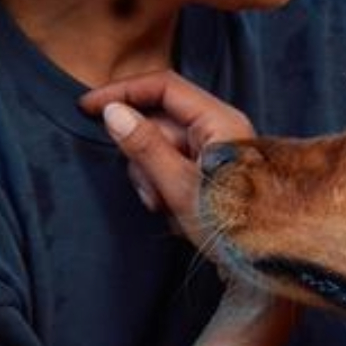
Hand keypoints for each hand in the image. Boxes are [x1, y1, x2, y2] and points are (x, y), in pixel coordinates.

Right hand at [80, 71, 253, 243]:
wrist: (257, 259)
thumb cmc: (230, 225)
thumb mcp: (179, 186)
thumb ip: (145, 146)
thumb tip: (114, 113)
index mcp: (220, 120)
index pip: (165, 86)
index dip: (123, 91)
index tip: (88, 106)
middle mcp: (219, 127)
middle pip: (158, 118)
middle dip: (141, 153)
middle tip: (147, 186)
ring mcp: (213, 146)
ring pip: (159, 144)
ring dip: (150, 174)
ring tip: (163, 203)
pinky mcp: (206, 166)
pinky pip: (170, 163)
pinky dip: (161, 184)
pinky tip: (170, 208)